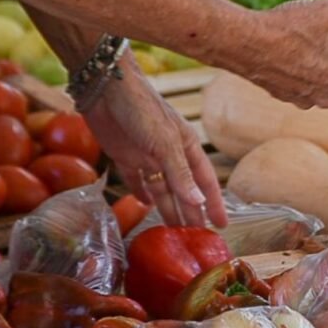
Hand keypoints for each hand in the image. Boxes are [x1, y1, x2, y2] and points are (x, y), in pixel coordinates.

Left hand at [83, 56, 226, 227]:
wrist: (106, 89)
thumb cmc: (142, 109)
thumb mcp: (165, 143)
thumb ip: (180, 174)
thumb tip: (198, 203)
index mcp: (186, 146)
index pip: (204, 181)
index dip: (213, 203)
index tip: (221, 225)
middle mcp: (169, 153)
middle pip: (184, 189)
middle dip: (192, 212)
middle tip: (198, 238)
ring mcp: (147, 156)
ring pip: (162, 189)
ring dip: (168, 208)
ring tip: (175, 231)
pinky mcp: (125, 156)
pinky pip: (137, 180)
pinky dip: (142, 193)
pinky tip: (145, 205)